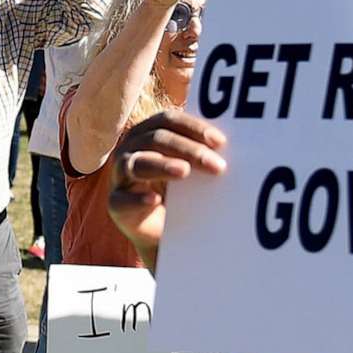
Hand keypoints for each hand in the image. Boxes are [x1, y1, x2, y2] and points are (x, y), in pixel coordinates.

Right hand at [105, 110, 230, 271]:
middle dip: (188, 150)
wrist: (164, 232)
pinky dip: (138, 199)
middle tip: (217, 166)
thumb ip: (203, 152)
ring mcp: (120, 176)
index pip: (167, 120)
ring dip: (162, 165)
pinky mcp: (116, 204)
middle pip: (156, 139)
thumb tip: (236, 141)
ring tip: (184, 172)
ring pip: (137, 163)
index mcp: (148, 133)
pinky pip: (122, 199)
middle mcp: (131, 149)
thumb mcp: (192, 169)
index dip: (193, 127)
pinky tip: (155, 200)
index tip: (220, 142)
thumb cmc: (180, 192)